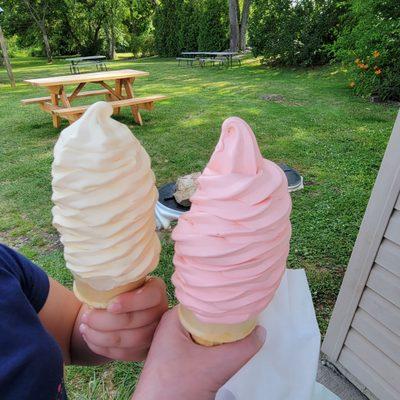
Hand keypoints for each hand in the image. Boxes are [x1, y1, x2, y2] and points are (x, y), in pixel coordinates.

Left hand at [78, 277, 167, 361]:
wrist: (114, 309)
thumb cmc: (114, 290)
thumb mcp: (116, 281)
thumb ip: (113, 279)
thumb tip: (96, 278)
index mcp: (156, 290)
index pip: (151, 296)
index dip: (131, 302)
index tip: (109, 305)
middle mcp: (161, 312)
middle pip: (137, 321)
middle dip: (107, 321)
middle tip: (86, 317)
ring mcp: (155, 334)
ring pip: (131, 340)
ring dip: (102, 336)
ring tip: (84, 328)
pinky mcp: (144, 350)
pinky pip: (124, 354)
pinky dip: (103, 347)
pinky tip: (89, 338)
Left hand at [132, 306, 265, 399]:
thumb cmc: (175, 388)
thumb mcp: (215, 366)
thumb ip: (242, 349)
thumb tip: (261, 332)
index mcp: (174, 319)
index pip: (204, 301)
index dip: (224, 301)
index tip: (244, 301)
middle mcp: (174, 327)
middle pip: (207, 317)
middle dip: (226, 320)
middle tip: (249, 317)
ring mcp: (177, 343)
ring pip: (207, 332)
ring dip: (223, 335)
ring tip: (243, 332)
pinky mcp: (182, 358)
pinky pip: (204, 345)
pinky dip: (218, 347)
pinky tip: (230, 349)